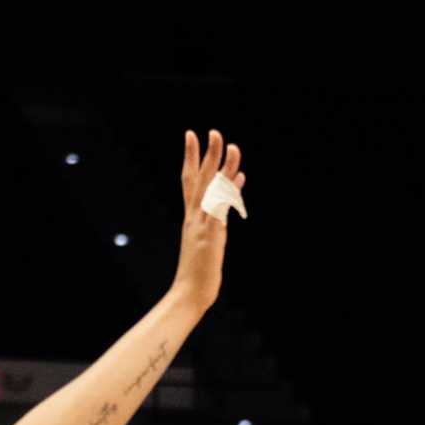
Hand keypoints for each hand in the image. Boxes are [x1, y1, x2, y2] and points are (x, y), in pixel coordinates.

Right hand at [172, 128, 243, 312]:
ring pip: (210, 190)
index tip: (191, 135)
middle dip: (206, 153)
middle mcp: (194, 216)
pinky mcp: (211, 236)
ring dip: (222, 167)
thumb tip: (230, 193)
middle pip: (199, 178)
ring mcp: (202, 225)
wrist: (189, 294)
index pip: (188, 180)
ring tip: (231, 146)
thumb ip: (218, 215)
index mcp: (192, 216)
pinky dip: (226, 194)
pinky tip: (236, 180)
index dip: (190, 157)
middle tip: (212, 131)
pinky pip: (219, 210)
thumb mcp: (209, 237)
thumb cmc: (199, 269)